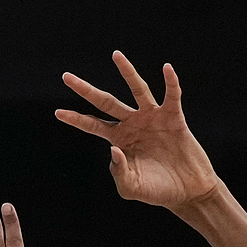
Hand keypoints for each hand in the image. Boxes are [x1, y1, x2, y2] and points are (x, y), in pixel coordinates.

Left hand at [56, 51, 220, 213]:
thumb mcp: (132, 188)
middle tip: (65, 77)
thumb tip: (113, 149)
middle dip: (86, 90)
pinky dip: (171, 82)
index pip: (92, 125)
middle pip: (105, 102)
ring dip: (127, 72)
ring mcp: (152, 118)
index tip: (57, 112)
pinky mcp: (174, 117)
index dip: (76, 119)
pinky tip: (167, 68)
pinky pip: (171, 96)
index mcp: (118, 140)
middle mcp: (132, 124)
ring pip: (137, 90)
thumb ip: (119, 173)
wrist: (188, 192)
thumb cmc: (158, 191)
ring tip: (115, 55)